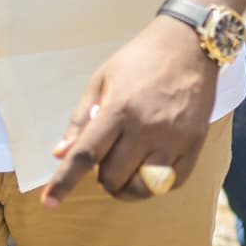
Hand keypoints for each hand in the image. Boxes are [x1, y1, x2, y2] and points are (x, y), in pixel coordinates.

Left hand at [45, 17, 218, 206]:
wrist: (191, 43)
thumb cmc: (140, 60)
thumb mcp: (101, 80)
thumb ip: (80, 119)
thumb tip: (59, 154)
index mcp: (118, 108)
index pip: (85, 155)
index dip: (64, 182)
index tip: (49, 202)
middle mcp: (146, 126)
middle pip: (113, 176)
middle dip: (102, 177)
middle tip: (108, 159)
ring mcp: (173, 137)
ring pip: (143, 187)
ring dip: (128, 187)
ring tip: (127, 172)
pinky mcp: (196, 142)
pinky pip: (173, 182)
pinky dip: (158, 184)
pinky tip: (152, 169)